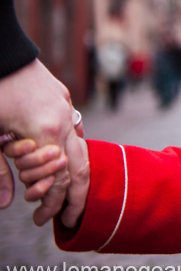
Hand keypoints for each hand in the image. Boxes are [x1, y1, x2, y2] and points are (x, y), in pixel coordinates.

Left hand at [0, 60, 88, 225]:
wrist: (3, 51)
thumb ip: (0, 171)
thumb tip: (7, 204)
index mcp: (46, 133)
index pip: (59, 179)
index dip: (51, 202)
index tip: (40, 219)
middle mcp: (64, 122)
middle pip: (81, 168)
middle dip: (75, 197)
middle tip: (69, 218)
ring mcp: (67, 109)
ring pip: (81, 148)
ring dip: (74, 173)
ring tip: (67, 191)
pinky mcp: (63, 99)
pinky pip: (75, 129)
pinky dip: (72, 149)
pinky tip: (65, 157)